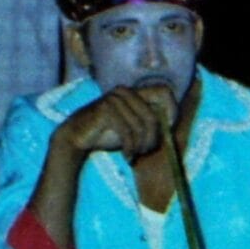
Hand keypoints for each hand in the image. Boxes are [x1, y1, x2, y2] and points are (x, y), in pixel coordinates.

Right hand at [54, 85, 175, 160]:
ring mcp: (115, 98)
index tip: (169, 128)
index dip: (172, 109)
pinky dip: (130, 147)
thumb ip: (151, 124)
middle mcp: (126, 91)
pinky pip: (127, 131)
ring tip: (136, 154)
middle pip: (153, 115)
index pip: (164, 92)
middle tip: (146, 151)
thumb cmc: (108, 133)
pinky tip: (128, 156)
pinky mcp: (105, 108)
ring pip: (141, 125)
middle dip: (153, 137)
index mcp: (135, 92)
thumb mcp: (134, 128)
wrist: (77, 138)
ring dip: (141, 145)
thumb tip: (171, 128)